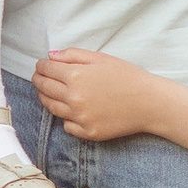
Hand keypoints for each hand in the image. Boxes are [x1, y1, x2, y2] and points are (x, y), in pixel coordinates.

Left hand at [34, 49, 162, 141]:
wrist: (149, 102)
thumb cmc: (128, 76)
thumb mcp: (101, 58)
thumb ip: (73, 55)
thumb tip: (51, 56)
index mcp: (76, 76)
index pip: (46, 70)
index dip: (41, 66)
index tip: (41, 65)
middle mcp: (73, 98)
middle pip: (44, 89)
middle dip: (38, 80)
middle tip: (38, 77)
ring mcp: (79, 118)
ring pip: (51, 108)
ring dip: (45, 98)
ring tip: (47, 93)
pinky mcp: (87, 132)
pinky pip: (67, 126)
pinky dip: (65, 117)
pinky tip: (70, 110)